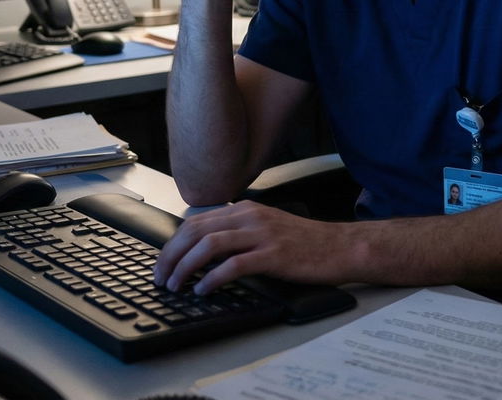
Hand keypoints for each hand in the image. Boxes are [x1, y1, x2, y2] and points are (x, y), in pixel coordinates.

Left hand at [152, 201, 353, 293]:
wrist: (339, 247)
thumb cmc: (305, 243)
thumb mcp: (266, 229)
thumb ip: (237, 233)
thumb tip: (202, 251)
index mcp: (245, 210)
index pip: (195, 222)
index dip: (172, 244)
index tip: (162, 264)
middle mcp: (250, 217)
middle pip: (196, 232)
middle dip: (171, 256)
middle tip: (161, 278)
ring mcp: (262, 235)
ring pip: (209, 245)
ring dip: (185, 267)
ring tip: (176, 286)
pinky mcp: (273, 255)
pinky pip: (233, 265)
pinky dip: (212, 279)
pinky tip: (203, 290)